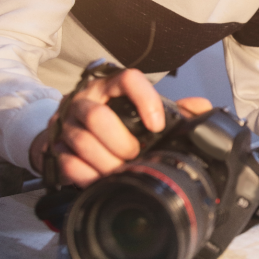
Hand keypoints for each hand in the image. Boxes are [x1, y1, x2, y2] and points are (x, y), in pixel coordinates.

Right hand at [29, 69, 211, 186]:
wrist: (76, 132)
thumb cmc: (117, 121)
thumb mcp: (144, 110)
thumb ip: (175, 109)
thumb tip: (202, 108)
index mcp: (111, 87)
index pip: (127, 79)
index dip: (144, 100)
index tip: (157, 125)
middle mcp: (87, 99)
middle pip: (97, 116)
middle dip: (120, 142)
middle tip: (134, 155)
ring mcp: (68, 122)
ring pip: (82, 141)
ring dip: (106, 162)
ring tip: (121, 171)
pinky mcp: (56, 146)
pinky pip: (69, 162)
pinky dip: (88, 175)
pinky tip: (101, 179)